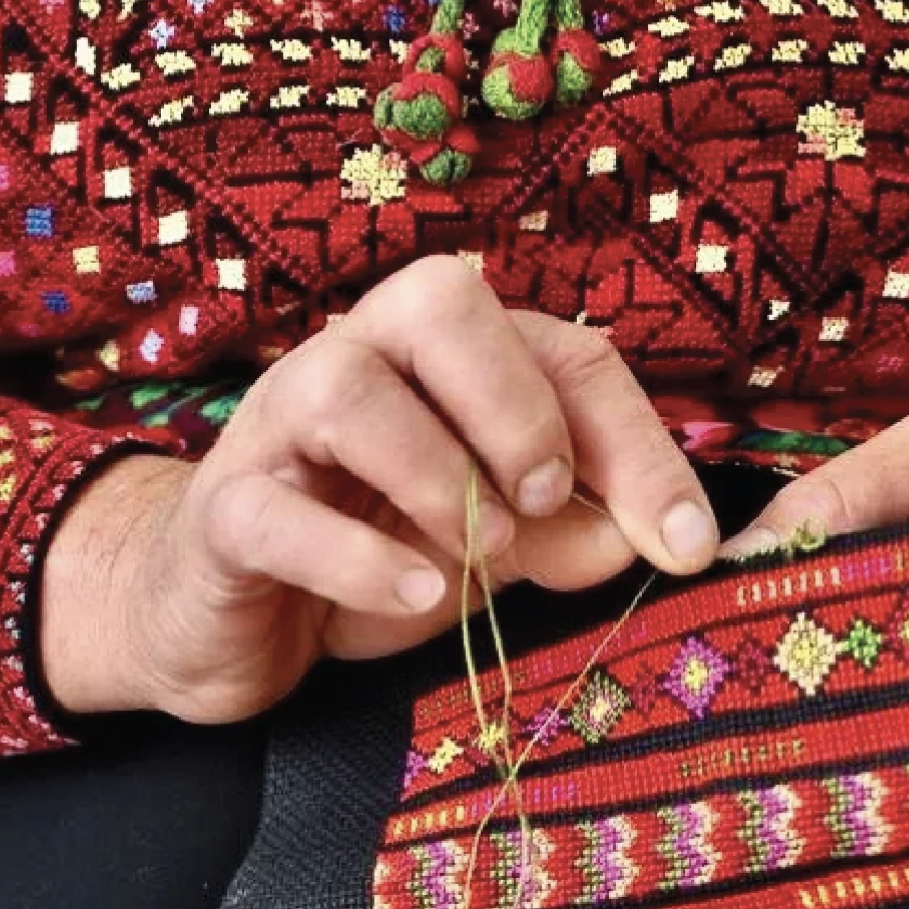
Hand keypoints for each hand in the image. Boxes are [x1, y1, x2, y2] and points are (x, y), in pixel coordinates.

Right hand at [41, 257, 716, 722]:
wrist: (230, 611)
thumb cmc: (379, 546)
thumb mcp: (507, 540)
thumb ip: (584, 529)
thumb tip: (669, 535)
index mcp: (443, 355)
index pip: (560, 351)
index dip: (634, 438)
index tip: (684, 538)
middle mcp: (359, 357)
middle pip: (437, 296)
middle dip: (515, 401)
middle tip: (545, 495)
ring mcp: (278, 426)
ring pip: (345, 386)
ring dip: (437, 475)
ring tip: (480, 552)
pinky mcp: (224, 513)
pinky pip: (274, 511)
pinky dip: (356, 557)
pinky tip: (415, 594)